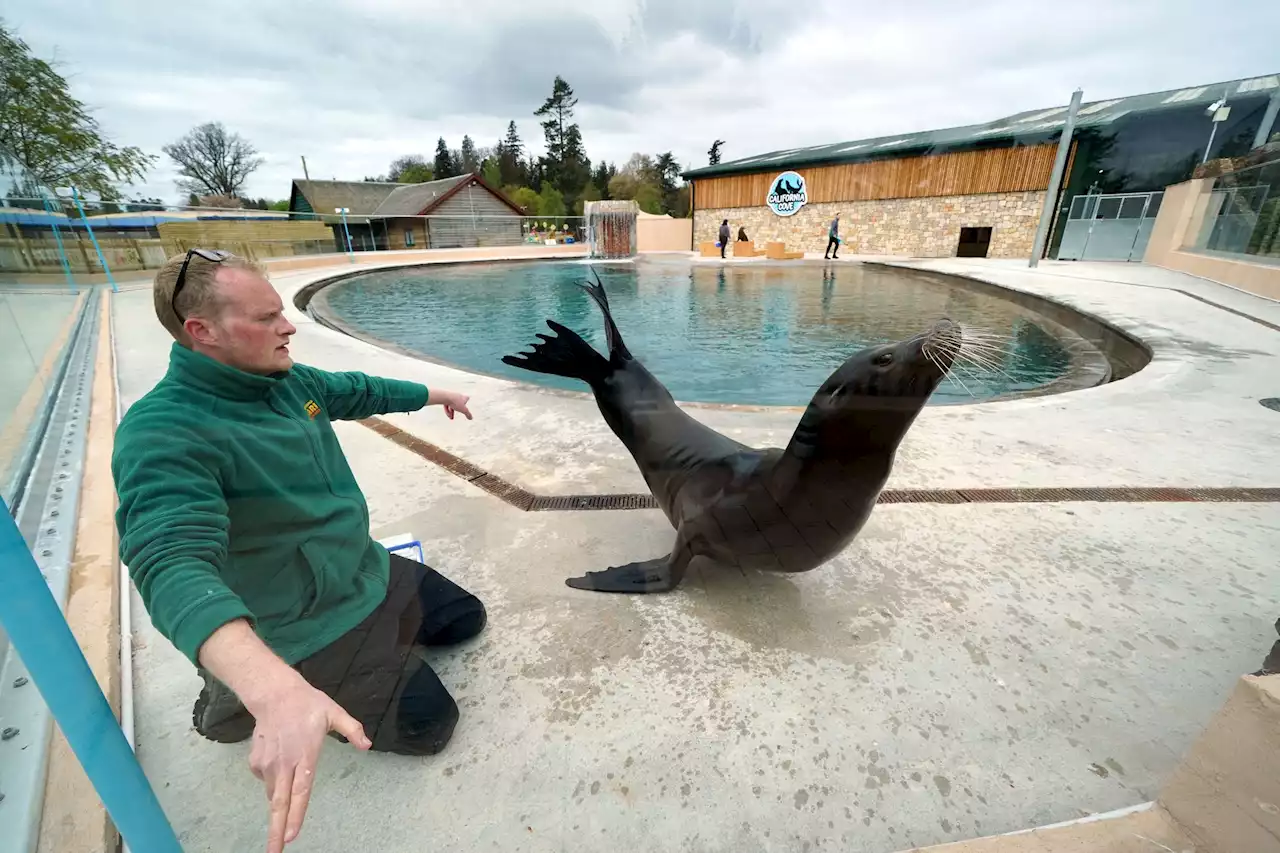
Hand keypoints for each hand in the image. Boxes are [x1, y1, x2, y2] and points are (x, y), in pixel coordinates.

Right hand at [245, 676, 370, 852]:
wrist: (274, 693)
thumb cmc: (307, 704)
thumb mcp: (334, 713)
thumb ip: (352, 730)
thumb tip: (368, 746)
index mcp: (305, 755)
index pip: (300, 792)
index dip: (296, 815)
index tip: (290, 836)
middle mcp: (284, 764)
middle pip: (278, 804)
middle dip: (275, 831)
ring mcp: (267, 764)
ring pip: (274, 793)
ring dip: (281, 799)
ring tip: (291, 769)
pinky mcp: (256, 762)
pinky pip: (267, 781)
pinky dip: (274, 779)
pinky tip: (281, 759)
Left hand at [434, 389, 471, 419]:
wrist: (445, 398)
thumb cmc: (455, 402)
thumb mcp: (464, 410)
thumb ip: (468, 414)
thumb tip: (471, 418)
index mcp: (463, 397)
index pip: (467, 398)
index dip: (467, 401)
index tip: (466, 404)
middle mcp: (457, 396)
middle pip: (458, 403)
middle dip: (458, 409)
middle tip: (458, 414)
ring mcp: (451, 397)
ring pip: (452, 405)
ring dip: (451, 411)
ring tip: (451, 417)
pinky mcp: (445, 398)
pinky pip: (447, 405)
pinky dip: (447, 410)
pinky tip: (448, 415)